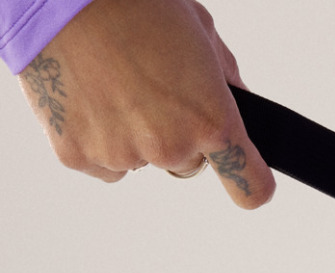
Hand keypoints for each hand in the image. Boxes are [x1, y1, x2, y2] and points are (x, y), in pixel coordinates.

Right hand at [17, 0, 273, 207]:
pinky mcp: (79, 156)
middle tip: (148, 85)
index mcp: (210, 121)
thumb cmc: (132, 1)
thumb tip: (236, 99)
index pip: (249, 186)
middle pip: (187, 163)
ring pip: (141, 160)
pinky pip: (101, 162)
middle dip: (176, 133)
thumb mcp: (198, 28)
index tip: (247, 181)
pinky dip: (95, 136)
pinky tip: (87, 94)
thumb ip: (223, 75)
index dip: (250, 183)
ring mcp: (123, 155)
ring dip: (132, 132)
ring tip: (111, 78)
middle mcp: (171, 148)